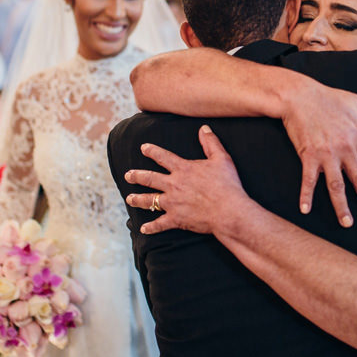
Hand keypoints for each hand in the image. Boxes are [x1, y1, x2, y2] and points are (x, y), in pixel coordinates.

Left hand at [124, 125, 249, 234]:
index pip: (163, 157)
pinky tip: (143, 229)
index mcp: (183, 169)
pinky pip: (160, 224)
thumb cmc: (227, 184)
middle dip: (137, 176)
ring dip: (138, 199)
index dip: (152, 151)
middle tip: (128, 175)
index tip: (143, 148)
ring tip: (129, 198)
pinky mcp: (176, 219)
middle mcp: (173, 185)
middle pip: (150, 179)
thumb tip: (204, 128)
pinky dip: (151, 227)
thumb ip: (211, 142)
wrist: (228, 210)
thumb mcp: (222, 158)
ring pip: (149, 200)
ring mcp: (172, 203)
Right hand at [283, 82, 356, 227]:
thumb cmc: (328, 97)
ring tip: (347, 222)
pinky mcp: (309, 156)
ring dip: (342, 206)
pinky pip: (309, 180)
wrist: (300, 96)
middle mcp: (345, 149)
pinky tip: (305, 209)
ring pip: (337, 186)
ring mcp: (327, 154)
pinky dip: (306, 196)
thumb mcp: (356, 100)